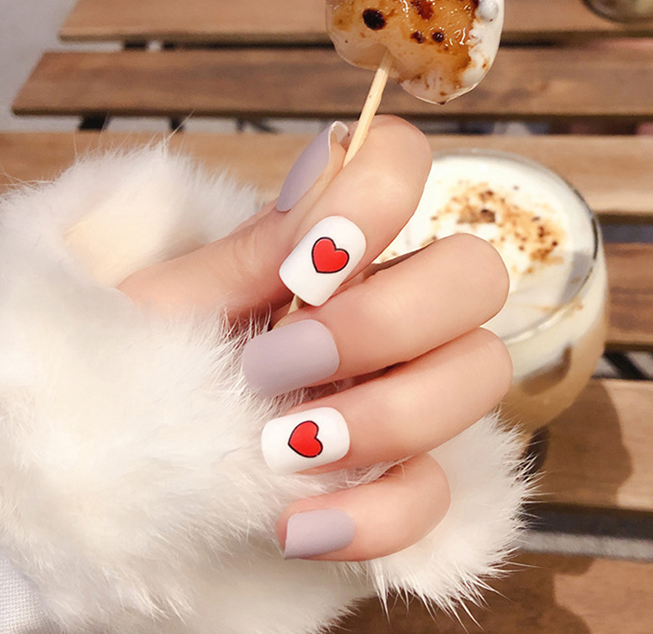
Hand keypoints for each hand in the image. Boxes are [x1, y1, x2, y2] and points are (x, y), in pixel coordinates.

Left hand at [118, 116, 511, 560]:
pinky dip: (375, 517)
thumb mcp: (176, 308)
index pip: (403, 163)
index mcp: (339, 247)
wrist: (135, 463)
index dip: (377, 198)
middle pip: (477, 274)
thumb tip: (329, 178)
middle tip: (279, 365)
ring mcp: (414, 388)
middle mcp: (397, 304)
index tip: (305, 267)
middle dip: (384, 323)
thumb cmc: (151, 365)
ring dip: (386, 417)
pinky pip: (437, 494)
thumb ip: (250, 252)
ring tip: (280, 446)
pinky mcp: (408, 476)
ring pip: (481, 374)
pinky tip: (297, 524)